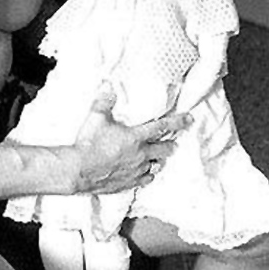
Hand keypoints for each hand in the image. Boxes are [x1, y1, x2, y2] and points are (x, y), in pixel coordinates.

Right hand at [72, 85, 190, 194]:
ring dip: (158, 161)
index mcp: (135, 137)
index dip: (177, 122)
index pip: (161, 126)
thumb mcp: (96, 117)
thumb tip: (109, 86)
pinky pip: (145, 180)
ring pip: (156, 167)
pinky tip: (146, 175)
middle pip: (163, 149)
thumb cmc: (89, 144)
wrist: (79, 170)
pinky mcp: (128, 183)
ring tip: (158, 159)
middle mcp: (140, 155)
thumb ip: (104, 101)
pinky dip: (147, 176)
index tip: (189, 119)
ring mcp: (135, 171)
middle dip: (170, 145)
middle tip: (174, 143)